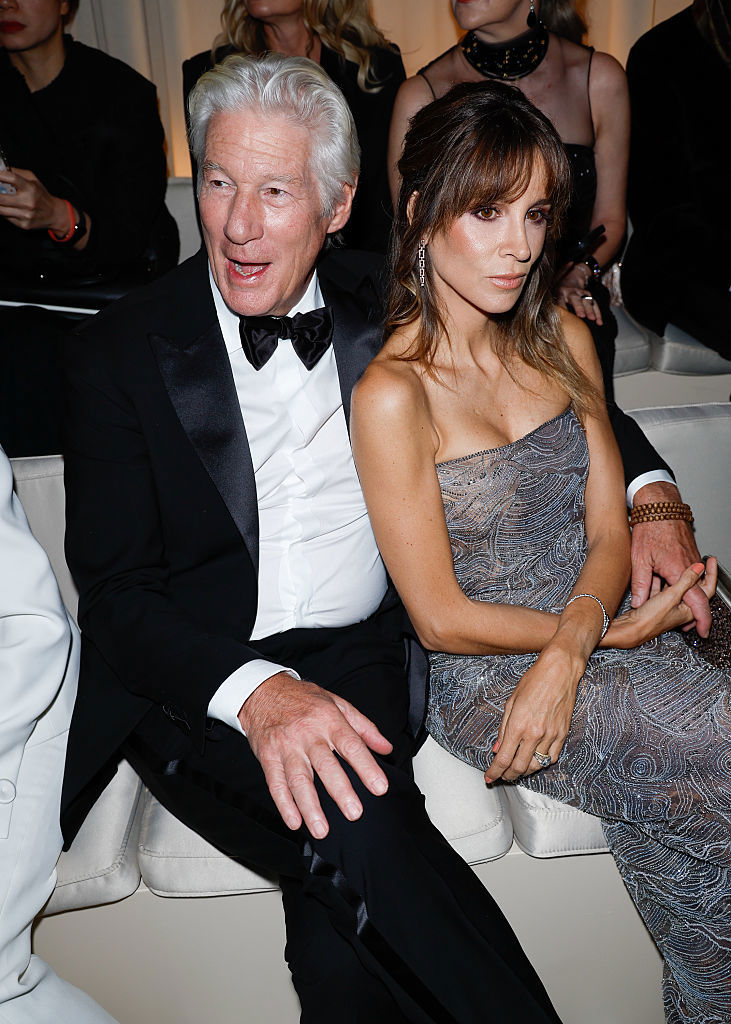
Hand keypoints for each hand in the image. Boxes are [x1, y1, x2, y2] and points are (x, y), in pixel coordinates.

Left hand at [0, 167, 69, 232]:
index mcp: (31, 188)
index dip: (0, 176)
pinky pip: (6, 217)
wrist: (54, 214)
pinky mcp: (24, 224)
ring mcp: (26, 215)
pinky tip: (8, 207)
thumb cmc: (41, 196)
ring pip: (1, 209)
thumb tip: (2, 170)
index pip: (12, 178)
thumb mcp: (33, 180)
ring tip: (2, 199)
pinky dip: (4, 211)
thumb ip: (17, 173)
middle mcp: (29, 202)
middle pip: (1, 198)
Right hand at [239, 673, 391, 839]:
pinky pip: (276, 783)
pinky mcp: (268, 757)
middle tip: (354, 812)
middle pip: (325, 765)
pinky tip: (294, 821)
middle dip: (340, 790)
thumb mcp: (337, 704)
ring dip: (310, 807)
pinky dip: (284, 805)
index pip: (351, 744)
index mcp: (328, 720)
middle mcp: (307, 734)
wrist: (262, 691)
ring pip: (299, 779)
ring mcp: (286, 746)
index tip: (379, 787)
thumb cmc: (302, 699)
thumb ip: (363, 727)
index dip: (366, 767)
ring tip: (322, 829)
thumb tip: (386, 747)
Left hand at [485, 645, 583, 783]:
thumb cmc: (534, 681)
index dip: (495, 771)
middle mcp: (534, 733)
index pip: (504, 758)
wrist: (560, 672)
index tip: (489, 777)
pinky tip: (534, 759)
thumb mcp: (511, 702)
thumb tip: (497, 749)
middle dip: (508, 775)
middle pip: (519, 767)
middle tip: (502, 776)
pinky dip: (542, 763)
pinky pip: (552, 758)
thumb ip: (503, 728)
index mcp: (518, 724)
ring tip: (516, 769)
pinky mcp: (562, 734)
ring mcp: (551, 735)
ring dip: (524, 771)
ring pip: (536, 765)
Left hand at [555, 264, 602, 324]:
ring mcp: (581, 293)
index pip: (560, 300)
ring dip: (590, 310)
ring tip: (593, 319)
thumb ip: (549, 304)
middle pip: (575, 300)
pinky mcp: (589, 296)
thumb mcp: (552, 293)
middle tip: (582, 316)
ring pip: (587, 301)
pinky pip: (594, 304)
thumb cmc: (558, 291)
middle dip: (579, 308)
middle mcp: (571, 292)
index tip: (562, 315)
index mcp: (560, 292)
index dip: (561, 307)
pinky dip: (598, 313)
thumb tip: (542, 318)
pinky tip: (599, 323)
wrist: (572, 277)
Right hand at [607, 560, 715, 648]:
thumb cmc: (650, 619)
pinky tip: (654, 573)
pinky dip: (659, 580)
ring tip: (670, 564)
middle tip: (693, 561)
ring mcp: (667, 606)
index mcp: (689, 610)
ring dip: (673, 576)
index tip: (710, 562)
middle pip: (690, 587)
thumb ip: (686, 581)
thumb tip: (699, 568)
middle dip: (690, 574)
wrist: (630, 627)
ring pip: (675, 587)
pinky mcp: (655, 605)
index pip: (707, 590)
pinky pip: (661, 589)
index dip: (710, 574)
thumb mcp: (671, 596)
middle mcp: (680, 609)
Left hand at [630, 481, 710, 634]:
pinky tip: (661, 580)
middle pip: (696, 596)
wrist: (659, 505)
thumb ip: (641, 584)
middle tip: (682, 623)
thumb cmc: (649, 528)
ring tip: (662, 598)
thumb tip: (639, 603)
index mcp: (679, 570)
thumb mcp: (639, 559)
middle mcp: (690, 566)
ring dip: (679, 595)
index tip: (702, 631)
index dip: (701, 619)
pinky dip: (678, 582)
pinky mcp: (689, 553)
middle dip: (689, 611)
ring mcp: (692, 558)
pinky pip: (687, 573)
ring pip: (690, 584)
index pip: (697, 602)